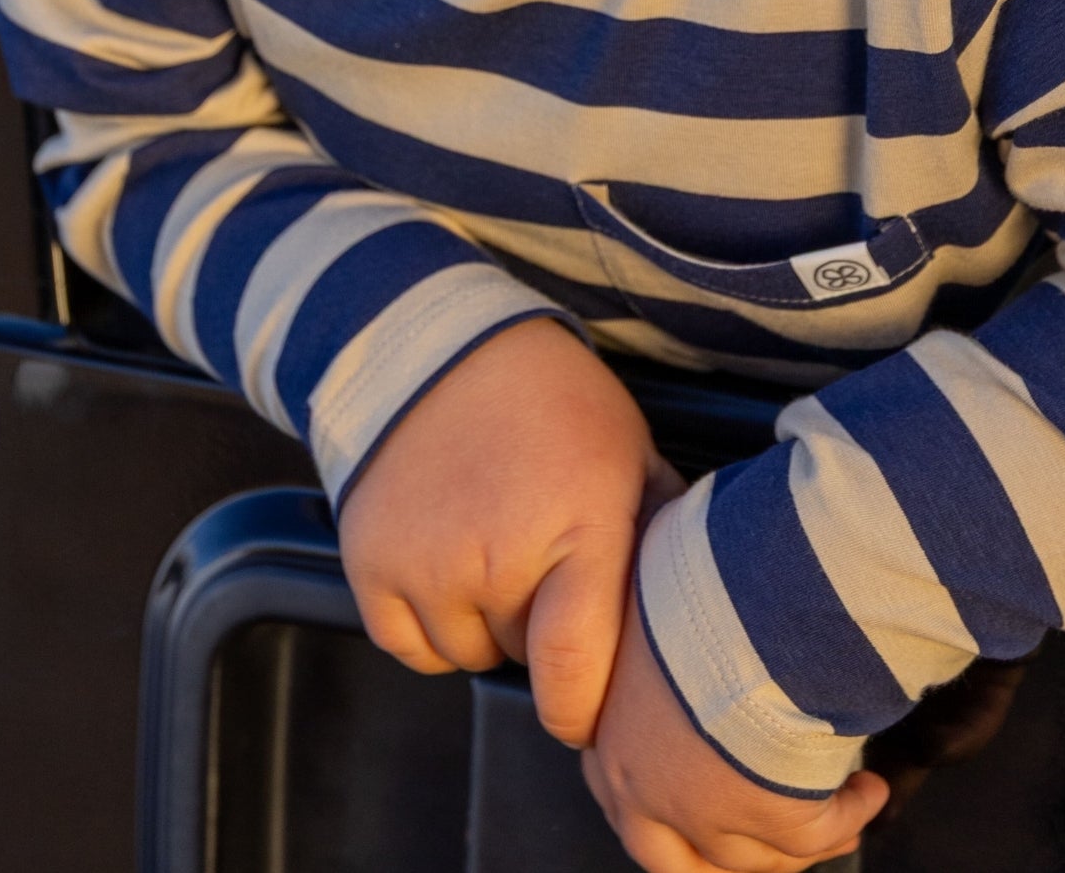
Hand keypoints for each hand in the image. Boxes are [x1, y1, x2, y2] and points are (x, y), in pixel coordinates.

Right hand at [337, 316, 679, 748]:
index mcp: (579, 527)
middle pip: (523, 657)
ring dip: (484, 625)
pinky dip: (430, 624)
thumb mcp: (630, 454)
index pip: (573, 669)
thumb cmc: (554, 403)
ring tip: (493, 548)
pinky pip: (408, 646)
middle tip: (540, 559)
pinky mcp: (371, 563)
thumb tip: (692, 617)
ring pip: (467, 654)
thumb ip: (660, 537)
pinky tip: (448, 563)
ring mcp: (427, 562)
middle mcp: (498, 554)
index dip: (580, 709)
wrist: (444, 349)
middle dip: (539, 628)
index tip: (586, 715)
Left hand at [581, 564, 887, 872]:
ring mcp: (710, 816)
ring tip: (841, 802)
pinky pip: (816, 838)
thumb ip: (657, 621)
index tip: (694, 783)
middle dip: (720, 848)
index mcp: (612, 734)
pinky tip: (867, 793)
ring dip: (797, 838)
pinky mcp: (773, 822)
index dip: (657, 797)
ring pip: (752, 857)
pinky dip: (846, 819)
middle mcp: (648, 791)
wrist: (751, 600)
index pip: (618, 794)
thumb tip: (671, 588)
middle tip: (761, 824)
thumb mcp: (653, 588)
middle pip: (675, 858)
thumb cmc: (699, 577)